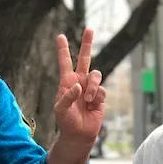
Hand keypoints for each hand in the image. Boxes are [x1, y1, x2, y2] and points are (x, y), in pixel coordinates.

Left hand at [53, 28, 105, 144]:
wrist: (79, 134)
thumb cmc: (66, 121)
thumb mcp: (61, 109)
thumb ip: (67, 96)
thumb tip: (79, 86)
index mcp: (67, 82)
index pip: (65, 62)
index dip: (63, 50)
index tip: (60, 36)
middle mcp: (79, 81)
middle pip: (85, 58)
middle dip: (87, 44)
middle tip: (89, 29)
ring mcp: (91, 88)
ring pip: (96, 75)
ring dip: (92, 86)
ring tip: (87, 99)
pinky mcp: (100, 97)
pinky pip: (101, 90)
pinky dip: (97, 97)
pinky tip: (92, 105)